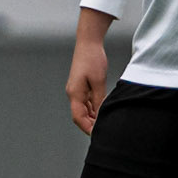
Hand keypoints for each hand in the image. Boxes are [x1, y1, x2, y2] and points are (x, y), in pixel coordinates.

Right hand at [66, 15, 110, 134]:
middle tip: (104, 130)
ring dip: (92, 117)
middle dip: (90, 124)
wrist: (88, 43)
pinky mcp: (80, 86)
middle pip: (79, 116)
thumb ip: (99, 100)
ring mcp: (76, 90)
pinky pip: (85, 102)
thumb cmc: (92, 59)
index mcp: (74, 93)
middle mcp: (73, 93)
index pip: (78, 118)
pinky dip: (92, 108)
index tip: (98, 134)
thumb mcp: (99, 81)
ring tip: (105, 121)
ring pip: (83, 109)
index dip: (88, 128)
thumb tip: (100, 114)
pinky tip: (102, 109)